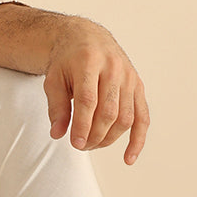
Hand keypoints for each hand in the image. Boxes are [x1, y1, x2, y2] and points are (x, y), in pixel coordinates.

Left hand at [44, 19, 149, 163]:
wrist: (86, 39)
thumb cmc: (67, 60)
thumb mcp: (53, 78)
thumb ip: (56, 106)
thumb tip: (57, 134)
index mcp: (89, 62)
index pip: (88, 100)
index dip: (82, 124)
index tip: (75, 143)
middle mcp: (113, 68)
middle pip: (109, 111)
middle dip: (94, 134)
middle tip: (80, 145)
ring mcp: (129, 77)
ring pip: (125, 117)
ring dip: (109, 138)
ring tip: (92, 145)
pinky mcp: (138, 86)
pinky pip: (143, 117)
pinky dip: (137, 139)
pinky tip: (128, 157)